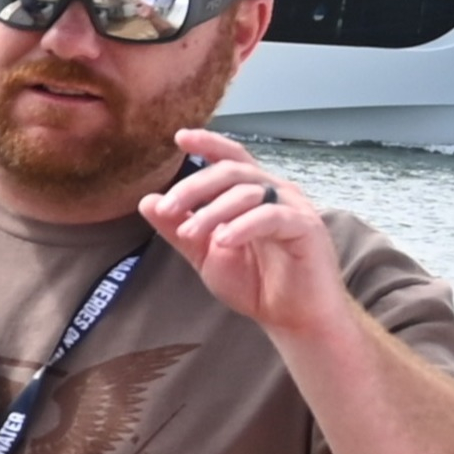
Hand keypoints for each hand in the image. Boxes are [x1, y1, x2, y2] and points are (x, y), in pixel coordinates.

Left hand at [141, 130, 346, 337]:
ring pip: (249, 192)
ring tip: (190, 234)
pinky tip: (223, 240)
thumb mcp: (206, 255)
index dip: (208, 143)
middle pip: (233, 172)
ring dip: (213, 211)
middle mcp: (275, 192)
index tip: (180, 137)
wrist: (291, 316)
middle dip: (196, 187)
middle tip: (169, 208)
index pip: (230, 159)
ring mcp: (293, 207)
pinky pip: (272, 216)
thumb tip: (148, 201)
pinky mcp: (306, 228)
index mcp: (252, 193)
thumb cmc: (255, 282)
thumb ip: (179, 229)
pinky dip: (243, 226)